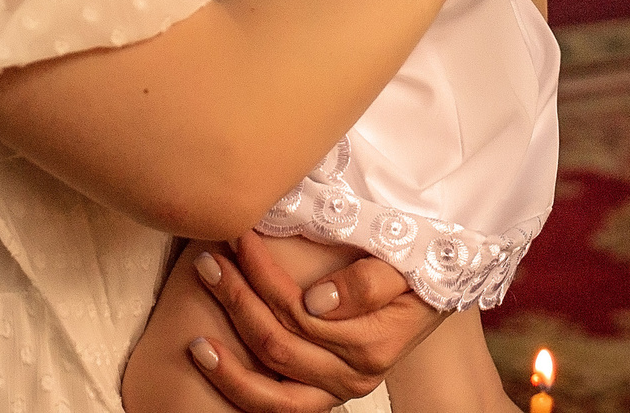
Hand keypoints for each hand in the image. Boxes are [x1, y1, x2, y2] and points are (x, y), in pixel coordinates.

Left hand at [189, 232, 445, 409]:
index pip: (298, 310)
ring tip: (195, 340)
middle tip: (206, 261)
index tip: (237, 235)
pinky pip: (276, 409)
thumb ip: (369, 281)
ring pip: (271, 394)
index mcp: (372, 344)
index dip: (261, 273)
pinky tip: (213, 366)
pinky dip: (242, 392)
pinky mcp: (324, 398)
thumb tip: (316, 302)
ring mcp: (337, 392)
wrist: (433, 296)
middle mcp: (353, 376)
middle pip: (277, 344)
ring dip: (227, 366)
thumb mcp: (406, 264)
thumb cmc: (416, 269)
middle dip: (236, 300)